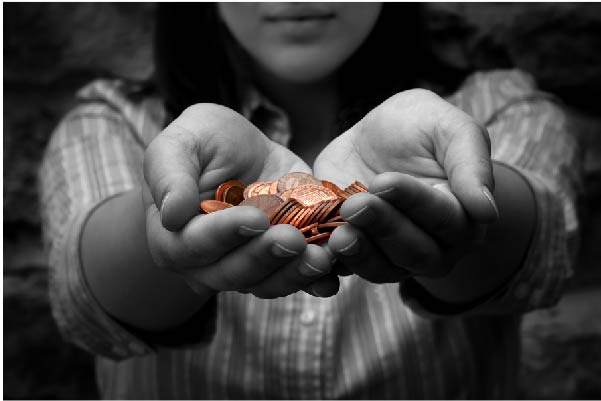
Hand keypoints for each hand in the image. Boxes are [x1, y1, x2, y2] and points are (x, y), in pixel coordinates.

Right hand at [143, 104, 338, 297]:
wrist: (244, 152)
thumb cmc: (205, 142)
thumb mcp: (182, 141)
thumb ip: (170, 173)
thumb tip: (171, 214)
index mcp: (173, 237)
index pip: (193, 245)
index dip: (224, 234)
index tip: (254, 218)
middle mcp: (208, 263)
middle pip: (233, 272)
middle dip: (265, 257)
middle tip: (292, 239)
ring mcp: (248, 266)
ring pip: (267, 283)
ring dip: (294, 274)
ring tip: (321, 257)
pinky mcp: (281, 262)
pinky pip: (297, 280)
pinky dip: (316, 281)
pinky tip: (332, 276)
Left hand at [313, 89, 497, 280]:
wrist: (376, 136)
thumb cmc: (419, 128)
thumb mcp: (449, 128)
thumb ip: (471, 163)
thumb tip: (487, 212)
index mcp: (462, 215)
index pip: (445, 218)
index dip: (415, 202)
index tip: (385, 180)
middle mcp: (434, 245)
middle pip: (415, 251)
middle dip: (384, 228)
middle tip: (356, 204)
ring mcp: (394, 256)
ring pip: (383, 268)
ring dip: (360, 252)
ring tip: (338, 233)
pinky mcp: (359, 255)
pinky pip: (348, 269)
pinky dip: (333, 263)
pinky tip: (318, 248)